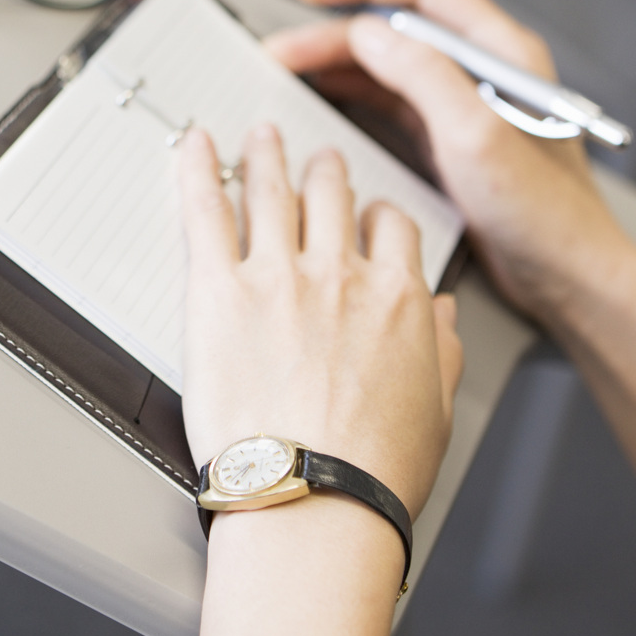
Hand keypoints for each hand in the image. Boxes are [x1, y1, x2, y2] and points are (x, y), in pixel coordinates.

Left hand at [178, 124, 461, 517]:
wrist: (311, 500)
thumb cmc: (370, 472)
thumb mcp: (434, 411)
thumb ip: (440, 351)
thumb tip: (439, 315)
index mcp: (396, 298)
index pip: (391, 228)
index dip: (377, 214)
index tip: (367, 213)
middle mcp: (339, 274)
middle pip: (332, 197)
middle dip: (325, 171)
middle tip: (317, 159)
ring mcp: (278, 275)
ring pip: (272, 190)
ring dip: (267, 155)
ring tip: (261, 136)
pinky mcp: (220, 290)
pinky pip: (206, 209)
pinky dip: (198, 168)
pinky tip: (195, 144)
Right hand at [265, 0, 631, 326]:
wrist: (566, 275)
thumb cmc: (542, 214)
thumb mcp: (477, 138)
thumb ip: (424, 76)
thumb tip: (369, 33)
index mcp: (501, 52)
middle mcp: (482, 70)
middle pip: (395, 27)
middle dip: (333, 31)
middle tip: (282, 48)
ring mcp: (463, 105)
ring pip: (387, 65)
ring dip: (336, 63)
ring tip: (287, 72)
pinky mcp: (448, 140)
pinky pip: (390, 101)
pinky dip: (351, 95)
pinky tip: (323, 100)